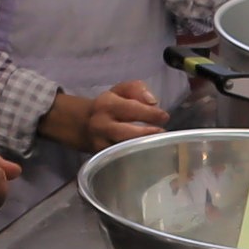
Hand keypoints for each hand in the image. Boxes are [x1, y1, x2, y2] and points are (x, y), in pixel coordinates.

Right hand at [46, 78, 171, 150]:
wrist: (84, 125)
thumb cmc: (109, 106)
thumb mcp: (120, 90)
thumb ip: (137, 89)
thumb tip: (153, 101)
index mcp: (107, 104)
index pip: (131, 108)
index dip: (150, 114)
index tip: (164, 117)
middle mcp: (101, 125)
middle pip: (126, 132)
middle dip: (147, 134)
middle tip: (163, 133)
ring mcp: (100, 144)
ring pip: (123, 149)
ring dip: (143, 148)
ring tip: (157, 144)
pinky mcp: (102, 158)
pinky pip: (121, 159)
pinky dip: (136, 157)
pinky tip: (147, 154)